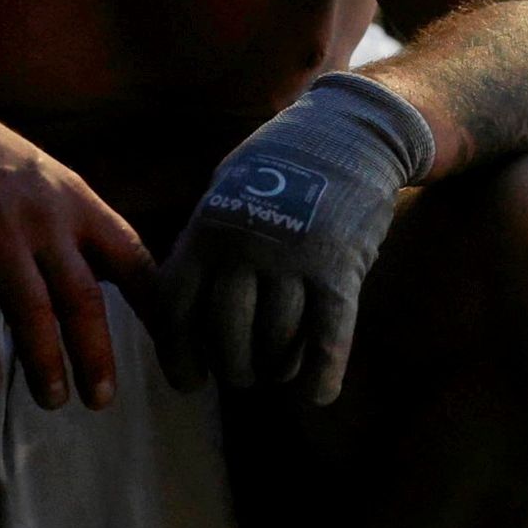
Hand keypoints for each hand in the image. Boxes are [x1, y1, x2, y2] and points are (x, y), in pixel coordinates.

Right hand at [0, 71, 150, 410]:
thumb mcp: (42, 175)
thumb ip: (72, 222)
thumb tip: (108, 272)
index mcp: (75, 200)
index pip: (133, 258)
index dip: (158, 306)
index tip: (178, 346)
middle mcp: (44, 218)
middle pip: (84, 297)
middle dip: (97, 353)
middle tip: (103, 400)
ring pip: (33, 310)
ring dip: (46, 362)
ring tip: (53, 400)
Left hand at [152, 74, 439, 403]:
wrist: (348, 134)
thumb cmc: (281, 167)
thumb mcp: (225, 193)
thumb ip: (204, 245)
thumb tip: (183, 306)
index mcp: (207, 231)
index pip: (179, 309)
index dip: (180, 355)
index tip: (190, 381)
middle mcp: (244, 249)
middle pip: (228, 334)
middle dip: (234, 367)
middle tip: (243, 377)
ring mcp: (292, 259)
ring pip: (277, 339)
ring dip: (276, 369)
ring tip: (278, 374)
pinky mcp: (339, 267)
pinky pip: (328, 333)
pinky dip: (322, 371)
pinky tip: (317, 393)